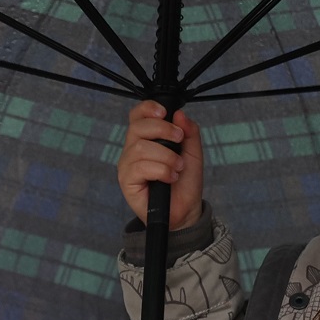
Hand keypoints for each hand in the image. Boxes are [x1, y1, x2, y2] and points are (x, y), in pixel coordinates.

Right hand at [118, 101, 204, 229]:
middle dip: (162, 130)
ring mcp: (127, 166)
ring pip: (141, 148)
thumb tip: (179, 114)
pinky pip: (140, 167)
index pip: (137, 115)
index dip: (147, 108)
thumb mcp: (193, 153)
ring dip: (166, 156)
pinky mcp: (127, 182)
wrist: (185, 210)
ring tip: (177, 168)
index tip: (164, 112)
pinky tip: (170, 177)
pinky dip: (161, 170)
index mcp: (145, 139)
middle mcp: (132, 150)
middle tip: (179, 140)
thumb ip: (189, 131)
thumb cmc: (185, 182)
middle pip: (137, 127)